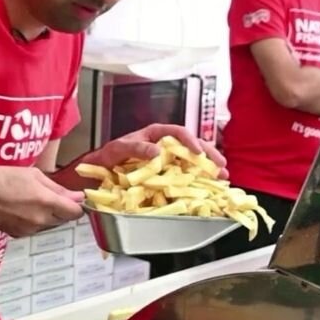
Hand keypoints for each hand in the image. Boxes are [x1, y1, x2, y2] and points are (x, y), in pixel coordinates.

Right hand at [0, 167, 83, 237]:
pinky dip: (35, 220)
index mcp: (46, 202)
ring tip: (32, 200)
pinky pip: (35, 229)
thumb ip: (57, 188)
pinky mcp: (18, 235)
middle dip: (62, 209)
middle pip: (63, 220)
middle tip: (48, 195)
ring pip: (49, 225)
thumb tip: (77, 197)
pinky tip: (22, 208)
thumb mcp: (33, 175)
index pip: (75, 212)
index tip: (73, 198)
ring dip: (48, 215)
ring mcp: (29, 230)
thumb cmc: (2, 178)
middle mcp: (40, 220)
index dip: (77, 205)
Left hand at [82, 124, 228, 179]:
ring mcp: (166, 161)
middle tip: (222, 166)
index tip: (198, 152)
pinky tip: (209, 186)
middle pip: (191, 146)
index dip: (190, 141)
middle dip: (209, 155)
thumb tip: (156, 151)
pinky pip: (184, 176)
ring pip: (192, 161)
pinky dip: (197, 180)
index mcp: (155, 134)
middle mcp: (164, 146)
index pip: (177, 132)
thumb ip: (136, 147)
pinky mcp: (165, 176)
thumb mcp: (118, 149)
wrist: (97, 172)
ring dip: (208, 168)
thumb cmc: (106, 156)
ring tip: (222, 177)